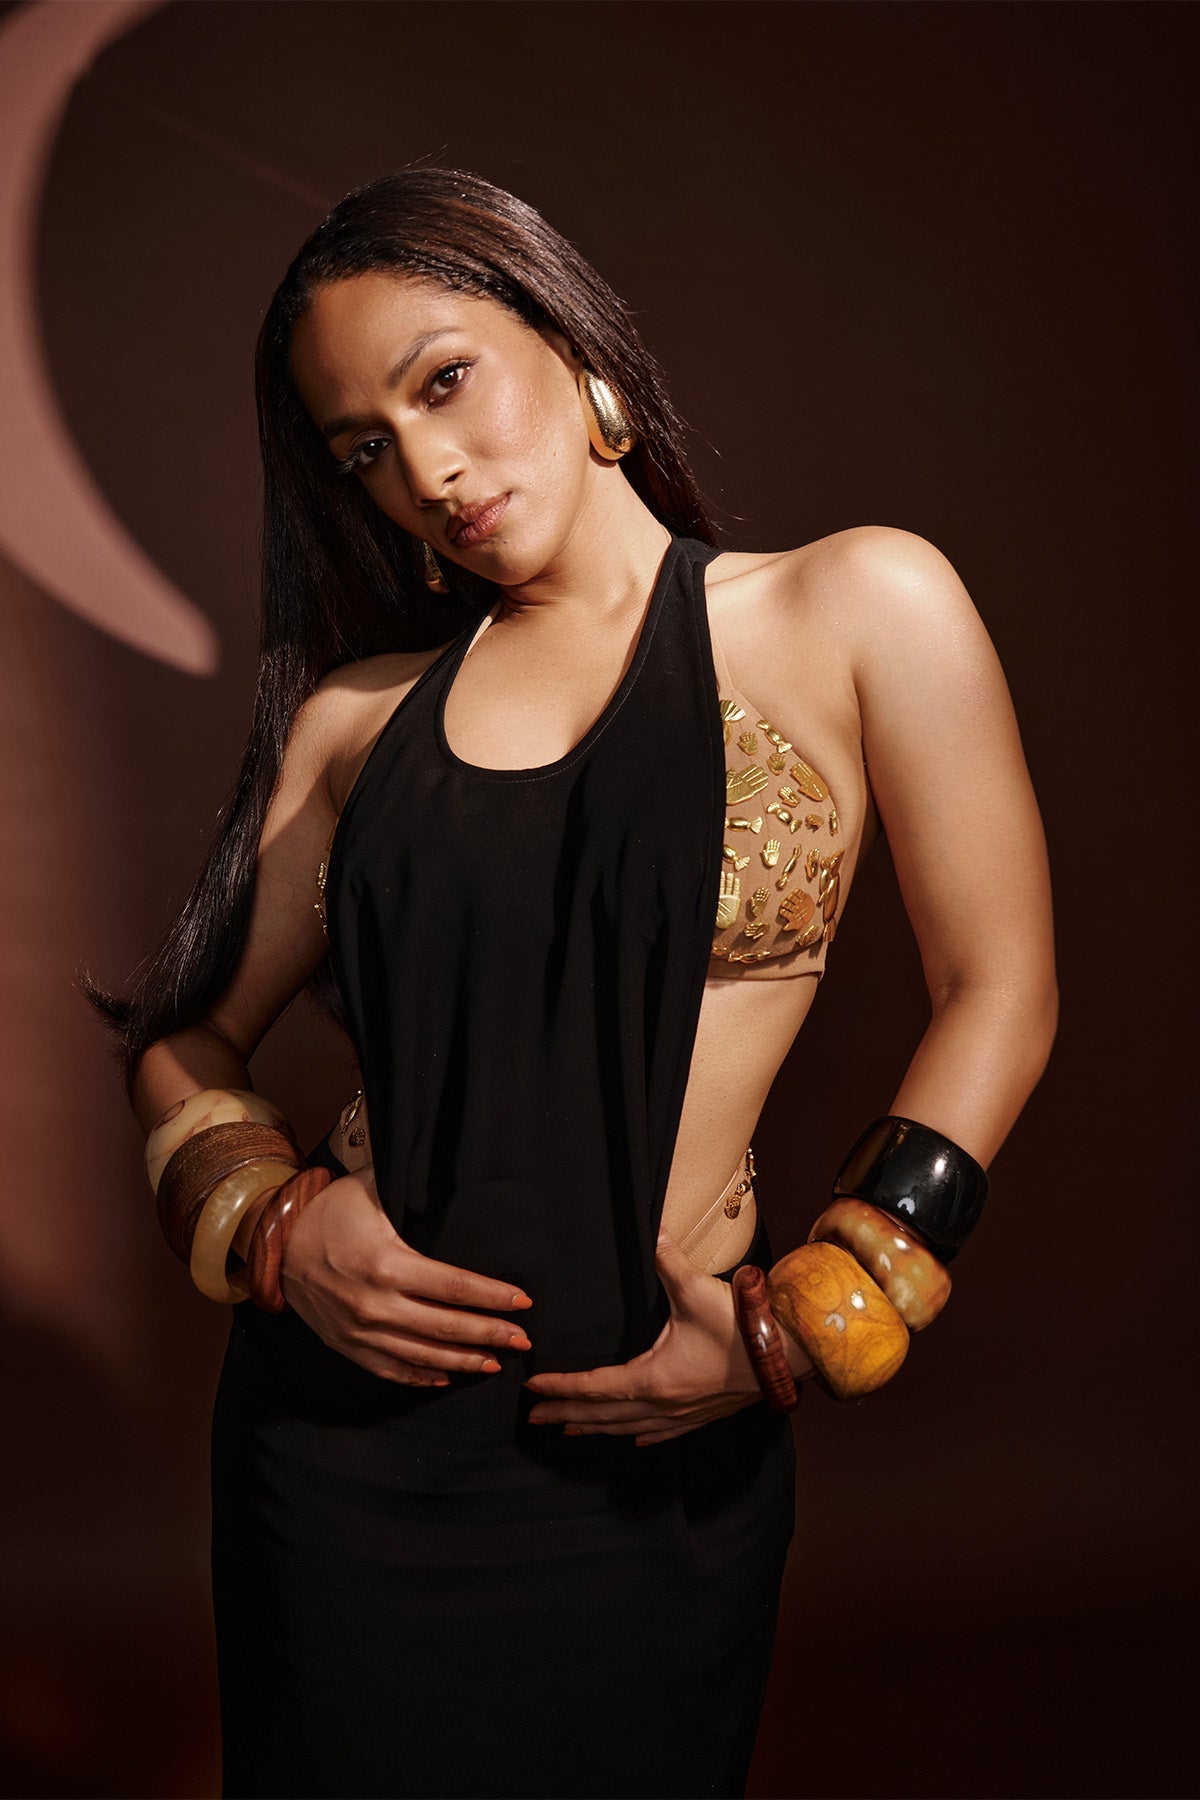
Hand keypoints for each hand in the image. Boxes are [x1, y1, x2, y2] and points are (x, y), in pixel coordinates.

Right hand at [279, 1165, 532, 1385]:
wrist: (277, 1242)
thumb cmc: (331, 1211)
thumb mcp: (372, 1189)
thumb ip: (414, 1185)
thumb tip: (457, 1168)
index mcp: (387, 1264)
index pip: (453, 1286)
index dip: (492, 1297)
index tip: (523, 1303)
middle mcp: (374, 1304)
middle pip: (445, 1328)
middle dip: (489, 1335)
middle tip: (523, 1341)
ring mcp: (359, 1331)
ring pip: (421, 1357)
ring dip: (462, 1362)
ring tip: (495, 1363)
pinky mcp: (346, 1346)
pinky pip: (389, 1370)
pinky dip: (420, 1377)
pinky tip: (446, 1377)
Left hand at [524, 1226, 775, 1445]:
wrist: (788, 1351)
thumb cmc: (740, 1324)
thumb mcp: (696, 1289)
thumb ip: (666, 1259)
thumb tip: (650, 1226)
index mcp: (653, 1379)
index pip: (594, 1387)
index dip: (561, 1387)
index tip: (533, 1388)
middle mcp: (663, 1405)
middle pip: (603, 1416)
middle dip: (566, 1415)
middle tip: (534, 1418)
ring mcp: (684, 1415)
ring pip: (628, 1428)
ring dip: (596, 1428)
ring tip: (569, 1430)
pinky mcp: (703, 1415)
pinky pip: (662, 1433)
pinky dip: (638, 1434)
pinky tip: (633, 1438)